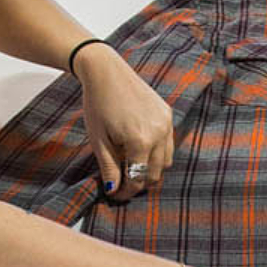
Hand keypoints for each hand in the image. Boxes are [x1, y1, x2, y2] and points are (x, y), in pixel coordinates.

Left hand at [73, 43, 174, 200]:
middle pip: (155, 174)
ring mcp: (166, 123)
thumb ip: (109, 167)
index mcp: (140, 141)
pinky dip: (156, 151)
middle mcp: (159, 133)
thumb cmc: (98, 104)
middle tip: (121, 183)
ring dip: (150, 168)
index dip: (126, 192)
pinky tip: (139, 148)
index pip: (138, 179)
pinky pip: (168, 143)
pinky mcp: (167, 114)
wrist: (106, 72)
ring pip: (166, 161)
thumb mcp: (98, 140)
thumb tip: (113, 190)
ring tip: (130, 165)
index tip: (115, 194)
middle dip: (138, 182)